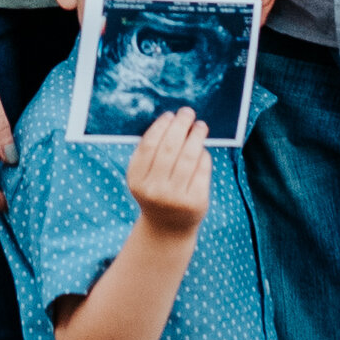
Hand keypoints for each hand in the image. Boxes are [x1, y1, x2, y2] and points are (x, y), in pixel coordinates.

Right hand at [125, 108, 209, 241]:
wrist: (168, 227)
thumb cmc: (158, 191)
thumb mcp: (145, 176)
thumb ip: (152, 152)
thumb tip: (172, 119)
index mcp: (136, 180)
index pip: (149, 145)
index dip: (160, 126)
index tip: (170, 115)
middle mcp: (153, 190)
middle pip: (169, 148)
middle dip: (180, 125)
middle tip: (187, 112)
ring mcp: (175, 197)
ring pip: (188, 157)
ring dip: (196, 136)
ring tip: (200, 126)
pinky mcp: (195, 202)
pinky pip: (201, 169)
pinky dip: (203, 155)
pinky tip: (202, 148)